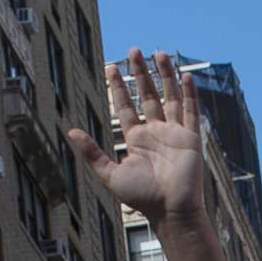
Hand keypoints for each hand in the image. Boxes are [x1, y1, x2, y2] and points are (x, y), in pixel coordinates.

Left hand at [74, 50, 204, 228]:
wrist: (171, 209)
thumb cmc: (142, 197)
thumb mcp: (110, 174)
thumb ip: (92, 153)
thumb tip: (71, 132)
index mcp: (137, 139)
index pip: (126, 106)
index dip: (118, 87)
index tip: (110, 67)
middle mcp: (155, 133)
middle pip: (147, 95)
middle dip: (140, 74)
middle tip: (134, 51)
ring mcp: (174, 133)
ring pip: (169, 97)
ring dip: (165, 76)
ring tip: (159, 54)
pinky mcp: (190, 138)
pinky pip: (190, 111)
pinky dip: (190, 94)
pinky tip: (186, 75)